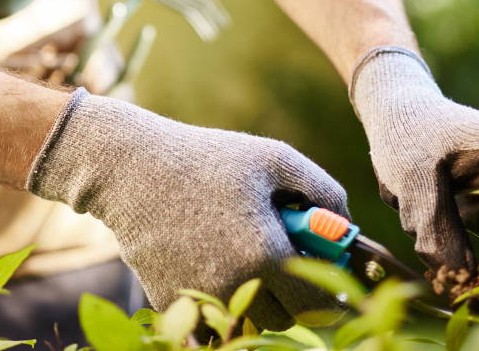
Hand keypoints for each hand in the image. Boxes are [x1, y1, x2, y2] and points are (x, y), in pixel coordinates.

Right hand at [27, 88, 348, 329]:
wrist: (131, 169)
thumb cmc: (209, 158)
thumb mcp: (275, 159)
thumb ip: (323, 190)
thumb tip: (347, 224)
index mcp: (265, 254)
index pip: (316, 304)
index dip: (329, 294)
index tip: (327, 279)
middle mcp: (234, 286)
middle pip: (282, 320)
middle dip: (290, 296)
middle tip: (282, 260)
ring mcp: (199, 298)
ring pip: (247, 321)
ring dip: (257, 299)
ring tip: (247, 256)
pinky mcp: (171, 302)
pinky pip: (212, 315)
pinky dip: (220, 296)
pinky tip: (213, 258)